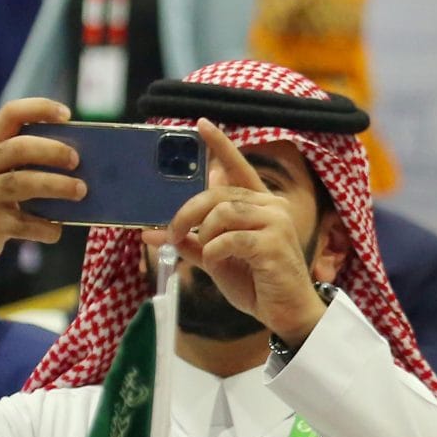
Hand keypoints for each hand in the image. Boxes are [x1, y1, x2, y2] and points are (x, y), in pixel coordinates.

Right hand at [0, 98, 81, 330]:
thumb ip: (24, 166)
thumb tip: (82, 166)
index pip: (8, 115)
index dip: (38, 108)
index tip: (66, 114)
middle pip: (18, 148)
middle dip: (52, 150)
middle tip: (76, 160)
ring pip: (21, 183)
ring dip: (57, 186)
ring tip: (81, 190)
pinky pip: (25, 224)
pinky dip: (47, 228)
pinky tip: (55, 230)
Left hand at [163, 122, 325, 344]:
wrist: (285, 312)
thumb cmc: (256, 284)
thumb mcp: (215, 259)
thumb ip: (190, 242)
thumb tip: (151, 232)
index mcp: (259, 206)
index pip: (238, 168)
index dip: (220, 145)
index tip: (201, 124)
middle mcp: (271, 207)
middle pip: (217, 193)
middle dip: (186, 212)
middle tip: (169, 232)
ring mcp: (276, 223)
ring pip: (222, 212)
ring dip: (203, 233)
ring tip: (204, 253)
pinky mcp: (274, 243)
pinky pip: (229, 238)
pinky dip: (215, 251)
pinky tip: (217, 261)